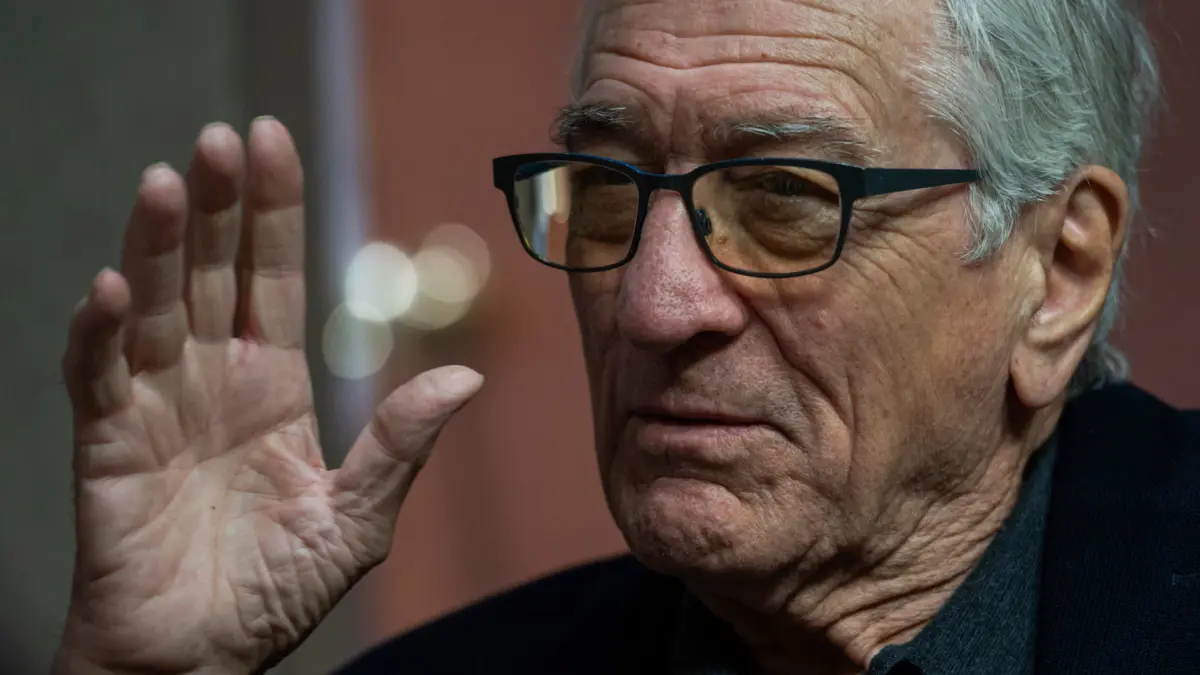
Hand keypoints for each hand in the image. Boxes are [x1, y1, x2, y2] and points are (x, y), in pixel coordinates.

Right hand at [54, 118, 482, 674]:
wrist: (201, 657)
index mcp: (273, 385)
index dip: (271, 210)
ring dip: (157, 247)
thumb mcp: (355, 518)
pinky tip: (113, 290)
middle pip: (211, 272)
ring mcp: (156, 405)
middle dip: (217, 206)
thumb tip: (468, 376)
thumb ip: (399, 445)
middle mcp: (211, 378)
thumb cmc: (274, 590)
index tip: (273, 139)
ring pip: (153, 306)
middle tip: (223, 140)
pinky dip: (99, 334)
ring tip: (169, 184)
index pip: (269, 275)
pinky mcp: (106, 445)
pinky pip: (97, 377)